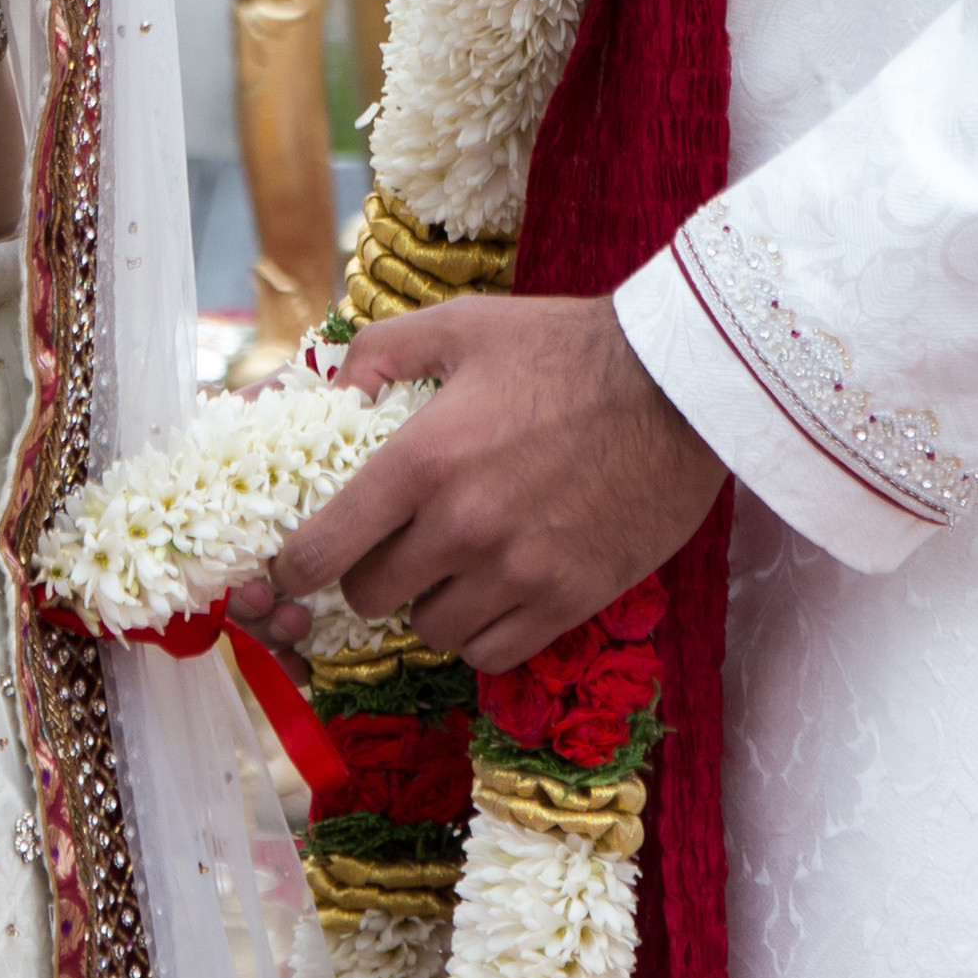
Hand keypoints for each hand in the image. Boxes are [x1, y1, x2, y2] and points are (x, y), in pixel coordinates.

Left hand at [226, 293, 724, 671]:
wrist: (679, 385)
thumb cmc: (567, 347)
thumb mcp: (465, 323)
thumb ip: (383, 349)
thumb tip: (337, 390)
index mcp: (422, 459)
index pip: (324, 548)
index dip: (297, 566)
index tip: (298, 566)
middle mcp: (461, 526)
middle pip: (371, 598)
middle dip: (368, 578)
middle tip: (389, 553)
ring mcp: (517, 571)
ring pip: (432, 631)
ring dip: (428, 606)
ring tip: (449, 571)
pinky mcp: (568, 600)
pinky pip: (492, 655)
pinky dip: (480, 635)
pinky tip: (492, 596)